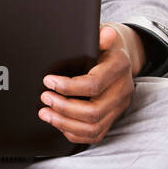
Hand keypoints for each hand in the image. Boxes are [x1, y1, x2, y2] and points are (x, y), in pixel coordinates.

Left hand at [38, 23, 145, 145]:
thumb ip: (99, 36)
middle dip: (63, 108)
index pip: (93, 84)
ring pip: (93, 127)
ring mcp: (119, 107)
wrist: (120, 56)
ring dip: (65, 123)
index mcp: (119, 67)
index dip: (67, 86)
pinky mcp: (113, 118)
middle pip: (93, 111)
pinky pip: (95, 135)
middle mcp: (123, 90)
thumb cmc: (104, 46)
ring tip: (45, 113)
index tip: (48, 81)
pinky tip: (58, 122)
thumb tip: (105, 34)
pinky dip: (73, 132)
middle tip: (44, 98)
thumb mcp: (102, 35)